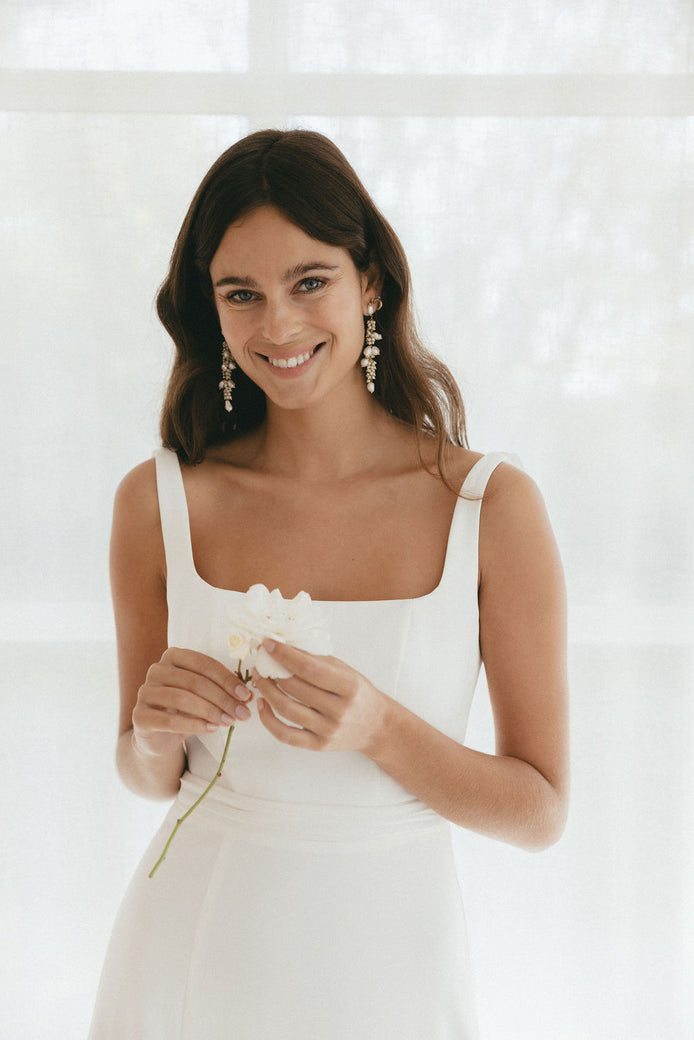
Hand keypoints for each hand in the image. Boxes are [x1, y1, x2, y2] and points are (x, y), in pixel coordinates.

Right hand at [132, 647, 252, 756]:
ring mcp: (145, 692)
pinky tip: (212, 729)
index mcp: (173, 656)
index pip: (204, 664)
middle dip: (222, 698)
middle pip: (195, 682)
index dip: (227, 680)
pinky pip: (170, 721)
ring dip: (211, 711)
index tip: (246, 695)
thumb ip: (223, 691)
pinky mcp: (139, 716)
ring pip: (182, 699)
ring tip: (229, 722)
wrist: (159, 736)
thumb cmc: (186, 709)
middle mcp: (156, 670)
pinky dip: (194, 725)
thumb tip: (248, 696)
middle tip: (242, 713)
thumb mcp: (205, 695)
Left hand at [252, 640, 386, 753]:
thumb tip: (284, 646)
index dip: (285, 655)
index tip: (268, 644)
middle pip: (295, 688)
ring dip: (267, 691)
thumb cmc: (359, 693)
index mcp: (348, 687)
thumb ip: (317, 660)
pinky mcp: (318, 745)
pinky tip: (262, 703)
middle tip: (260, 660)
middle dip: (272, 671)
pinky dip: (268, 719)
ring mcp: (328, 730)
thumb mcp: (346, 671)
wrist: (376, 726)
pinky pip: (285, 734)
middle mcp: (339, 710)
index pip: (310, 669)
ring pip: (287, 709)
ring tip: (259, 678)